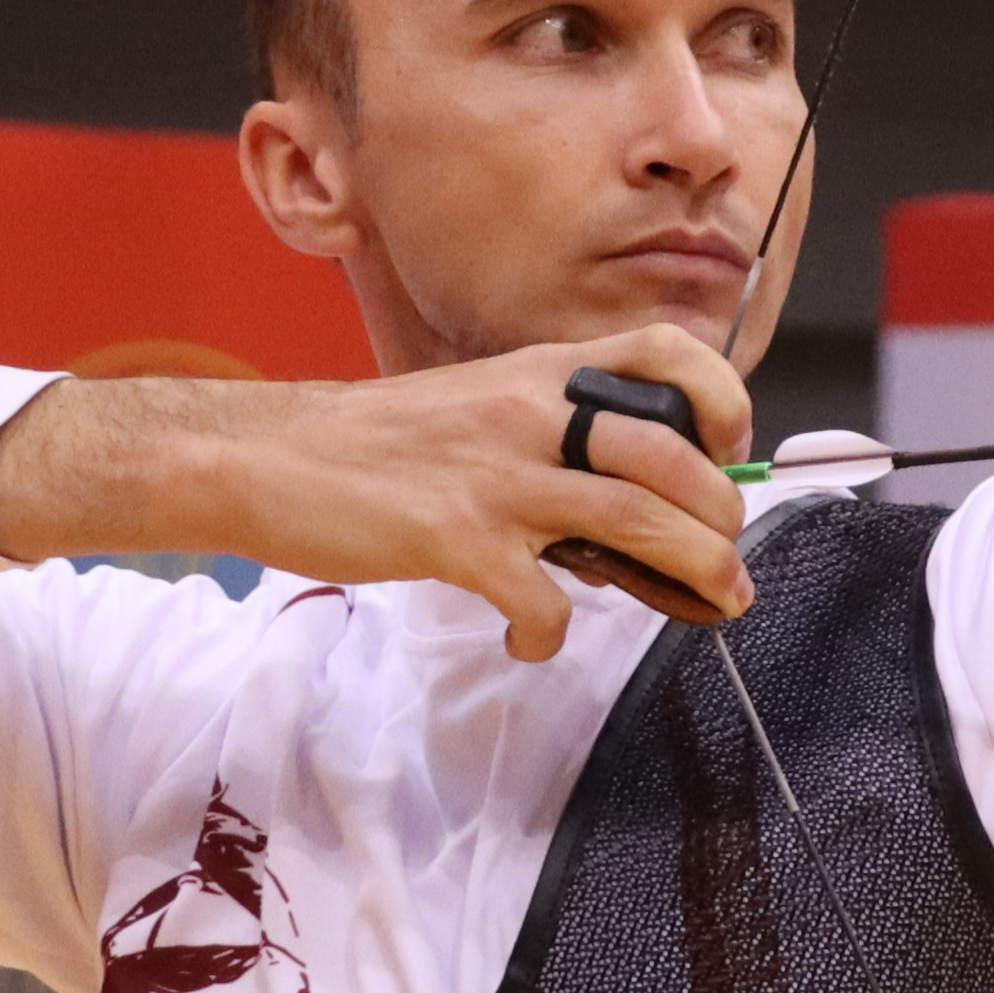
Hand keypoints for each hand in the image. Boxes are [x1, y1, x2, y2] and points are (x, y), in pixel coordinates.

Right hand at [0, 326, 754, 660]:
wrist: (263, 458)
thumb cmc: (375, 446)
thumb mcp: (476, 409)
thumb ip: (550, 440)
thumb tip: (629, 508)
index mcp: (540, 373)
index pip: (665, 352)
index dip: (720, 399)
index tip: (730, 448)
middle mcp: (529, 412)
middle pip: (673, 458)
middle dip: (723, 523)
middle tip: (729, 569)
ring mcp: (494, 475)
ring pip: (638, 520)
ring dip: (693, 573)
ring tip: (704, 606)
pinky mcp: (453, 537)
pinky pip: (543, 598)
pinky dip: (550, 633)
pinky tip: (528, 641)